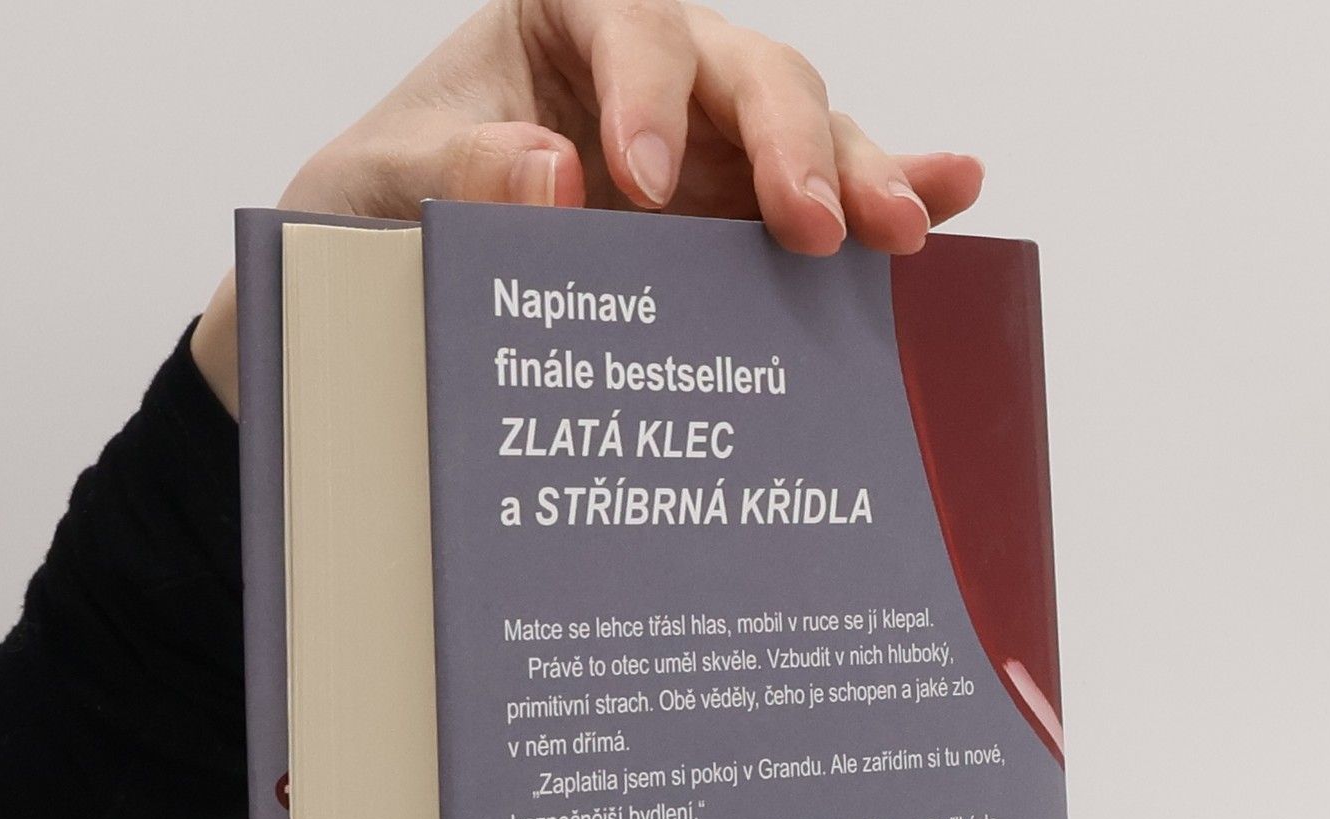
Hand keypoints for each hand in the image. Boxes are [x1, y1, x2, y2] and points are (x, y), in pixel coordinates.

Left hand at [191, 0, 983, 412]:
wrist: (377, 280)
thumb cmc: (373, 210)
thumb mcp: (379, 185)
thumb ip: (452, 172)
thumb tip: (556, 174)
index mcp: (563, 21)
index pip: (630, 19)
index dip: (648, 93)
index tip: (638, 184)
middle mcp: (651, 73)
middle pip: (746, 71)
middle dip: (788, 143)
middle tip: (809, 224)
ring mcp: (706, 144)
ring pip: (802, 130)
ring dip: (858, 176)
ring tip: (907, 227)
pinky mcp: (733, 214)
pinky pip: (820, 191)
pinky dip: (887, 185)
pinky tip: (955, 193)